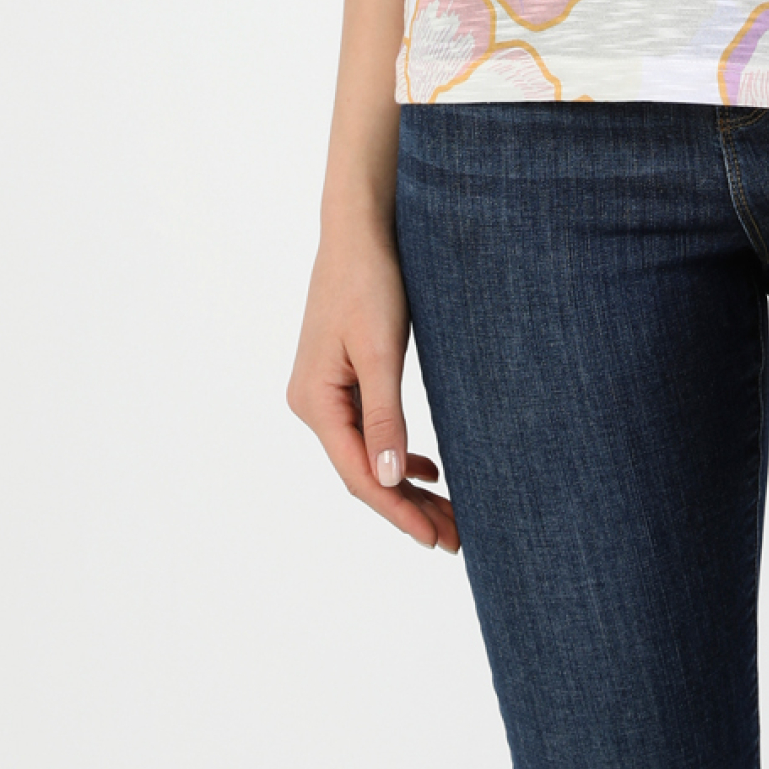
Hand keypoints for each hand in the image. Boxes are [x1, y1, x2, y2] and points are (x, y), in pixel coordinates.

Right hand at [287, 220, 459, 552]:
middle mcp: (313, 402)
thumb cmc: (369, 279)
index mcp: (315, 401)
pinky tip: (428, 470)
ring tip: (449, 515)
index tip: (436, 540)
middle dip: (409, 507)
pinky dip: (398, 454)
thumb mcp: (380, 349)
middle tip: (456, 539)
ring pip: (370, 453)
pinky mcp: (344, 375)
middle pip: (364, 471)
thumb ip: (385, 416)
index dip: (398, 511)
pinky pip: (370, 430)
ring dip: (407, 485)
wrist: (359, 227)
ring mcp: (325, 390)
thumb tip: (390, 477)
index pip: (359, 474)